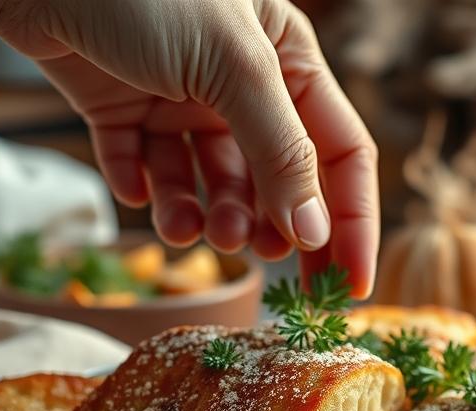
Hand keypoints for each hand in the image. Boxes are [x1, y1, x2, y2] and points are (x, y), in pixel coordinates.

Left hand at [0, 0, 378, 295]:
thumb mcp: (233, 69)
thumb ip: (280, 152)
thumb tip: (314, 234)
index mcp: (288, 58)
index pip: (341, 153)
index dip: (351, 221)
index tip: (350, 288)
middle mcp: (242, 81)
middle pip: (280, 177)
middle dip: (272, 226)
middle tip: (266, 271)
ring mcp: (182, 96)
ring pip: (212, 180)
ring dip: (209, 214)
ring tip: (195, 233)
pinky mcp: (124, 108)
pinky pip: (145, 168)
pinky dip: (146, 191)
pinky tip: (139, 195)